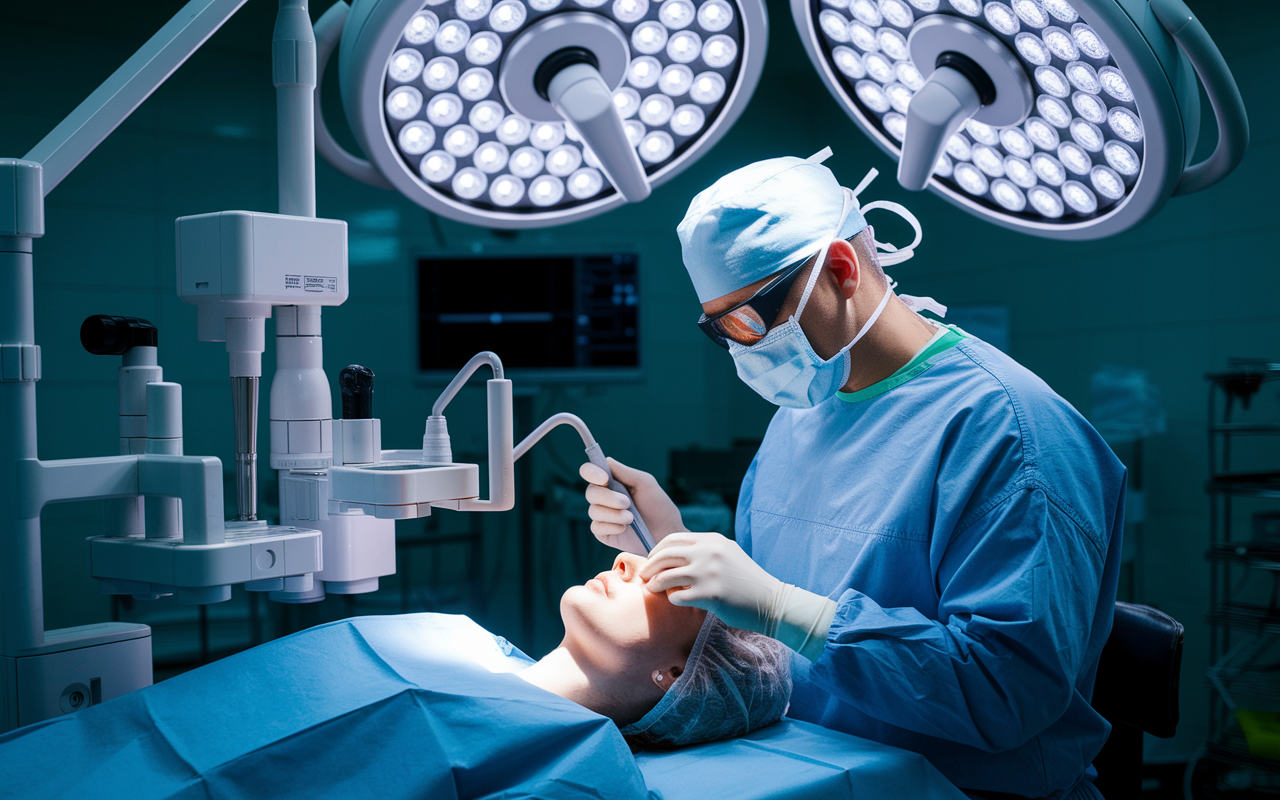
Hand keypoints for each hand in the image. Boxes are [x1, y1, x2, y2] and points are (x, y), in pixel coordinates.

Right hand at [579, 457, 686, 551]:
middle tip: (627, 503)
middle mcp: (604, 498)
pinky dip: (611, 527)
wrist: (666, 533)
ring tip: (631, 518)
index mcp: (612, 482)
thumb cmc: (658, 506)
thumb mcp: (645, 483)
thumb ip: (625, 472)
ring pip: (593, 511)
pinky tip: (624, 528)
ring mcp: (603, 516)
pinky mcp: (603, 533)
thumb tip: (606, 460)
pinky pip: (596, 527)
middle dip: (608, 497)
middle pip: (591, 492)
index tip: (605, 478)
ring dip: (613, 514)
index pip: (590, 472)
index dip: (591, 472)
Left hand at [639, 532, 781, 633]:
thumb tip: (670, 555)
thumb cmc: (746, 580)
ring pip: (666, 576)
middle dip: (649, 566)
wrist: (771, 600)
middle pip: (665, 555)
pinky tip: (676, 601)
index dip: (657, 550)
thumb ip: (704, 550)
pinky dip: (672, 599)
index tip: (651, 561)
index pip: (673, 539)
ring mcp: (709, 572)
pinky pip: (677, 596)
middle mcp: (709, 552)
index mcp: (712, 539)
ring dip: (654, 584)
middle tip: (643, 576)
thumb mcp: (727, 553)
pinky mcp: (710, 594)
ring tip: (651, 589)